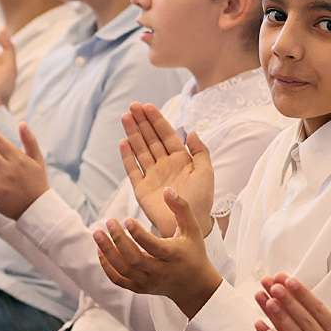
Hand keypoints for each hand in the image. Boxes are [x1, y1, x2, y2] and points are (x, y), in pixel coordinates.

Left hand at [94, 189, 223, 315]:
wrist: (194, 286)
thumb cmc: (193, 252)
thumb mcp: (192, 229)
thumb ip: (181, 208)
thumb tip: (167, 190)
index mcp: (174, 256)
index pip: (154, 247)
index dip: (139, 234)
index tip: (127, 219)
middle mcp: (160, 271)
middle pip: (134, 259)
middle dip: (119, 240)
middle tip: (109, 221)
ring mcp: (148, 282)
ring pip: (123, 270)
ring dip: (108, 252)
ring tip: (98, 233)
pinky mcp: (140, 288)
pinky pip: (119, 280)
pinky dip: (107, 266)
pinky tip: (101, 250)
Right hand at [118, 103, 213, 236]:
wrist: (189, 224)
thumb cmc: (201, 200)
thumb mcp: (206, 172)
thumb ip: (200, 151)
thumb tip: (191, 131)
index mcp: (180, 159)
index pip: (166, 134)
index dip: (157, 120)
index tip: (147, 106)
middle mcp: (164, 164)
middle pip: (150, 138)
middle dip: (142, 122)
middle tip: (132, 106)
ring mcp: (152, 175)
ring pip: (140, 149)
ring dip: (133, 133)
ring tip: (125, 117)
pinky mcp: (141, 188)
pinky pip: (133, 169)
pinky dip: (127, 156)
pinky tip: (123, 142)